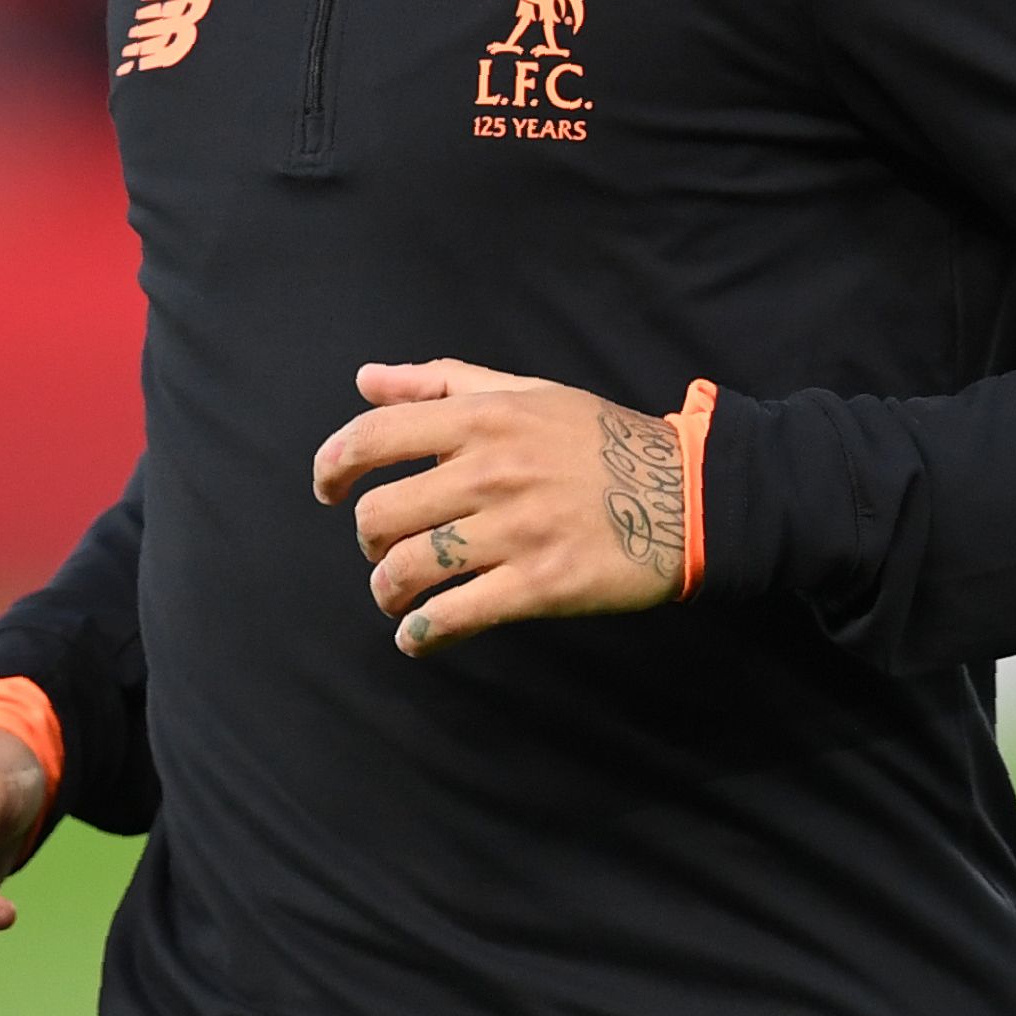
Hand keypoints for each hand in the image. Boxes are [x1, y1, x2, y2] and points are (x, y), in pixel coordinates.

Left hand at [310, 358, 687, 656]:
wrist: (689, 493)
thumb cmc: (602, 440)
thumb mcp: (528, 392)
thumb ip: (444, 382)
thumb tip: (366, 379)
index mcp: (484, 417)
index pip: (374, 436)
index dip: (332, 465)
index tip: (326, 489)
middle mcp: (491, 470)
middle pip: (380, 515)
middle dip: (368, 540)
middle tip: (384, 549)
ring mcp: (514, 530)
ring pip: (407, 569)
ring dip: (388, 591)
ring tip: (399, 596)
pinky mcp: (538, 584)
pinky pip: (451, 617)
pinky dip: (419, 634)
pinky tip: (418, 636)